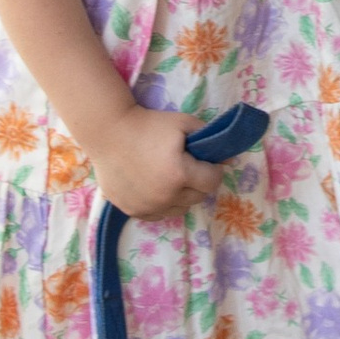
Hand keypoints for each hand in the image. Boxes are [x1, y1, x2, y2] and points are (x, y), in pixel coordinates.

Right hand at [89, 108, 224, 220]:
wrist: (109, 132)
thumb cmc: (149, 125)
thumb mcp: (184, 123)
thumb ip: (209, 139)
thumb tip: (230, 159)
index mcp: (179, 174)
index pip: (213, 182)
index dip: (213, 169)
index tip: (205, 160)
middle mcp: (165, 196)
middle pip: (198, 197)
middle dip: (199, 182)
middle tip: (187, 166)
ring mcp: (148, 207)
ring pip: (180, 209)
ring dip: (182, 195)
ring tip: (170, 176)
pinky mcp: (133, 211)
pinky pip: (159, 214)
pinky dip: (163, 203)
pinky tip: (155, 186)